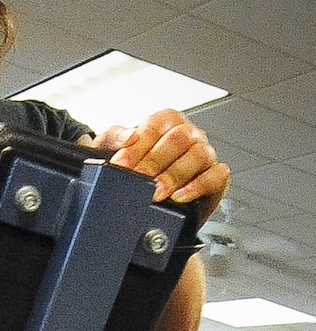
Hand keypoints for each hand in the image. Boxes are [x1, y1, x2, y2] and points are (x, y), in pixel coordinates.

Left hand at [82, 110, 229, 222]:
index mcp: (167, 123)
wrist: (149, 207)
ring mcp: (205, 154)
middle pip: (178, 138)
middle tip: (139, 181)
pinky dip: (198, 187)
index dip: (137, 146)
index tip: (120, 166)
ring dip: (175, 175)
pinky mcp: (216, 177)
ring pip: (198, 155)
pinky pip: (215, 177)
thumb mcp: (114, 151)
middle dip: (154, 162)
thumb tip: (126, 136)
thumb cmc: (135, 173)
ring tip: (157, 193)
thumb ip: (113, 138)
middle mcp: (189, 135)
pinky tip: (179, 198)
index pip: (156, 126)